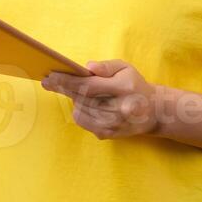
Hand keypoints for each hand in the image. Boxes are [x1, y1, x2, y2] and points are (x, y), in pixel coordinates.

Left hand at [42, 60, 158, 139]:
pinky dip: (80, 111)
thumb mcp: (125, 68)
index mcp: (124, 88)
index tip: (49, 76)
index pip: (88, 86)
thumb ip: (106, 66)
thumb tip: (87, 67)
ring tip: (80, 91)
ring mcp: (113, 124)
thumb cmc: (135, 85)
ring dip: (75, 99)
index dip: (66, 81)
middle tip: (49, 80)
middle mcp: (119, 108)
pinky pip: (82, 121)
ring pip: (79, 110)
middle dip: (63, 88)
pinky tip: (88, 104)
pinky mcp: (107, 134)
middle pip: (81, 98)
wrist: (153, 112)